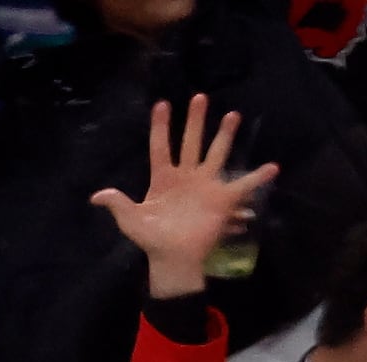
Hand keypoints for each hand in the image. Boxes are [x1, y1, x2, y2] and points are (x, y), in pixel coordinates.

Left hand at [92, 97, 275, 300]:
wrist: (173, 259)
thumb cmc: (152, 239)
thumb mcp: (132, 221)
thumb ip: (118, 204)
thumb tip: (95, 196)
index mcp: (163, 178)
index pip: (160, 147)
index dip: (160, 127)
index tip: (162, 104)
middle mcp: (187, 176)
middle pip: (191, 142)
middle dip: (195, 120)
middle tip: (200, 96)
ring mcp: (206, 185)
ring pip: (216, 153)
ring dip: (225, 135)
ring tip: (232, 115)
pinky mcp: (223, 199)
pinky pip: (243, 185)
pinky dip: (257, 177)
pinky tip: (272, 167)